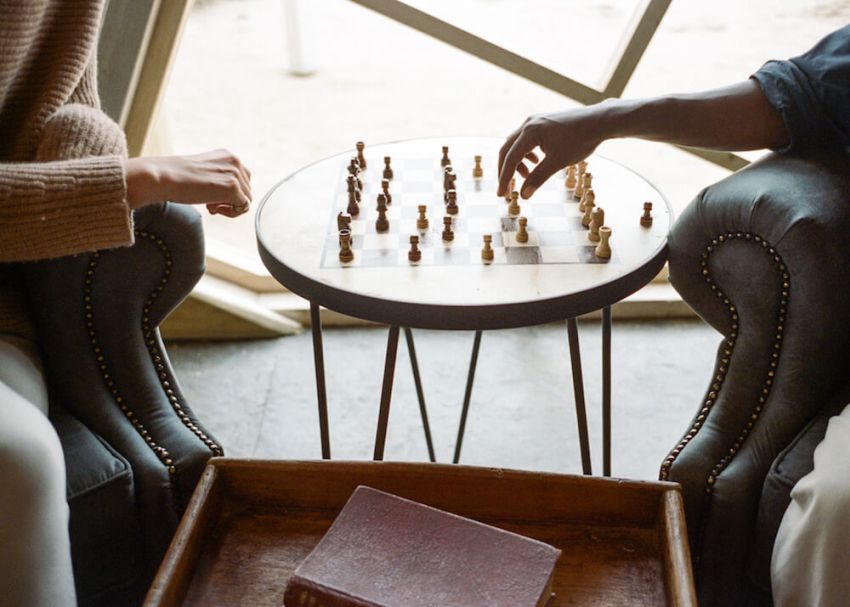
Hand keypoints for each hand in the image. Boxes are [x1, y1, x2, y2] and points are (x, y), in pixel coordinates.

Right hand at [126, 149, 251, 215]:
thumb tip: (236, 197)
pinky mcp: (233, 188)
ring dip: (229, 207)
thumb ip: (221, 178)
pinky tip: (212, 209)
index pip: (243, 179)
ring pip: (246, 200)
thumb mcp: (205, 172)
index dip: (229, 192)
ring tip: (209, 205)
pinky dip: (231, 213)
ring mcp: (235, 174)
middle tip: (209, 203)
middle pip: (247, 190)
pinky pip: (243, 207)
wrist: (164, 177)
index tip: (212, 196)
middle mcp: (235, 162)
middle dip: (229, 200)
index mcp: (229, 156)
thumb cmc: (178, 177)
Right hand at [497, 105, 608, 199]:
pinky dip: (526, 153)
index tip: (501, 194)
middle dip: (506, 170)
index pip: (510, 158)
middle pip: (507, 149)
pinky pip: (526, 139)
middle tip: (507, 187)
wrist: (598, 121)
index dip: (504, 178)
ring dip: (517, 161)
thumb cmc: (580, 140)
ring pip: (516, 144)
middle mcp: (528, 124)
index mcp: (530, 133)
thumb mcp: (557, 162)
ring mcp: (535, 121)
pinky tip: (537, 161)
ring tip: (527, 175)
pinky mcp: (542, 122)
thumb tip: (523, 195)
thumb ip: (538, 178)